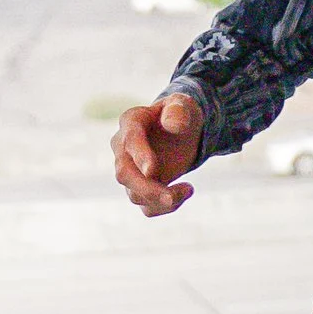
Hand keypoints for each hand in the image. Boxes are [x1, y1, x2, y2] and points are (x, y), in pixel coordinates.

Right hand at [113, 94, 203, 215]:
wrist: (181, 131)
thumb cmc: (179, 114)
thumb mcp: (183, 105)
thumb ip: (177, 110)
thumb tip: (173, 124)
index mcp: (131, 122)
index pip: (130, 141)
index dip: (140, 156)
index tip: (152, 171)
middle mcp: (123, 148)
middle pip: (124, 174)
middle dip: (147, 188)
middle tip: (172, 198)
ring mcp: (130, 171)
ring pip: (135, 195)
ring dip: (161, 200)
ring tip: (189, 189)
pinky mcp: (140, 188)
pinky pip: (147, 207)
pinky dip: (165, 207)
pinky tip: (186, 192)